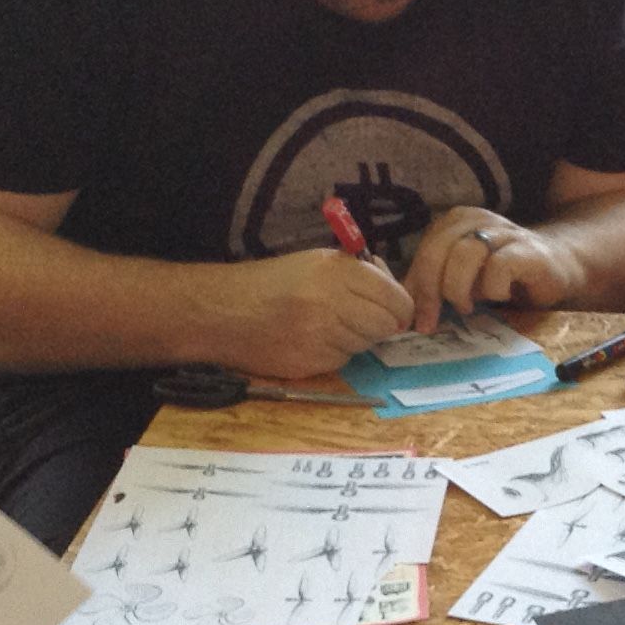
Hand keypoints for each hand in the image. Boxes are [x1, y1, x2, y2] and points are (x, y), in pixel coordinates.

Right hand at [218, 247, 415, 376]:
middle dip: (383, 325)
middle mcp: (332, 302)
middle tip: (367, 321)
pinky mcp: (311, 362)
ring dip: (357, 338)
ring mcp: (321, 335)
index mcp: (336, 271)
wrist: (223, 312)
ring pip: (366, 344)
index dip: (401, 307)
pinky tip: (312, 340)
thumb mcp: (315, 262)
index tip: (397, 312)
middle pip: (386, 325)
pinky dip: (335, 352)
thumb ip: (358, 273)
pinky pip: (343, 360)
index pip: (394, 297)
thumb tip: (394, 291)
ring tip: (328, 325)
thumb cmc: (272, 283)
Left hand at [403, 207, 583, 334]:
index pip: (424, 250)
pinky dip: (493, 288)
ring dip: (459, 289)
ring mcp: (504, 231)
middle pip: (438, 251)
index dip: (415, 286)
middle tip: (432, 321)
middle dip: (430, 291)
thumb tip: (401, 308)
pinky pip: (499, 267)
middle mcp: (478, 219)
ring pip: (465, 255)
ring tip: (468, 306)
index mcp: (456, 221)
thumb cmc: (503, 274)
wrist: (557, 266)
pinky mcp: (527, 250)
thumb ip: (433, 283)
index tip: (416, 319)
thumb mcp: (461, 276)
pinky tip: (501, 295)